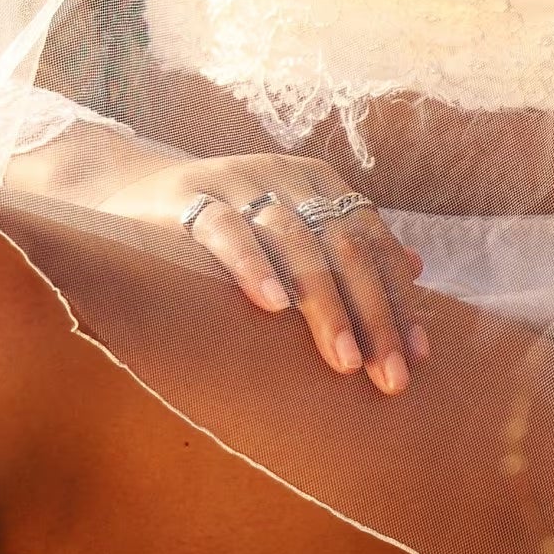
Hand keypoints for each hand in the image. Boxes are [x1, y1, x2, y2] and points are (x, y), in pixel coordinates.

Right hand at [107, 155, 426, 394]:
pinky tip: (273, 307)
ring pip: (296, 241)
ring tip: (345, 360)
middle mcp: (286, 176)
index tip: (419, 357)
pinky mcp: (190, 198)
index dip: (398, 298)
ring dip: (325, 304)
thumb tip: (418, 266)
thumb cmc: (227, 224)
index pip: (372, 241)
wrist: (134, 192)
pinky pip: (226, 230)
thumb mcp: (292, 227)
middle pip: (344, 246)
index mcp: (319, 181)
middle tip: (390, 376)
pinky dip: (253, 265)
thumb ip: (348, 243)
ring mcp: (238, 183)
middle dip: (373, 314)